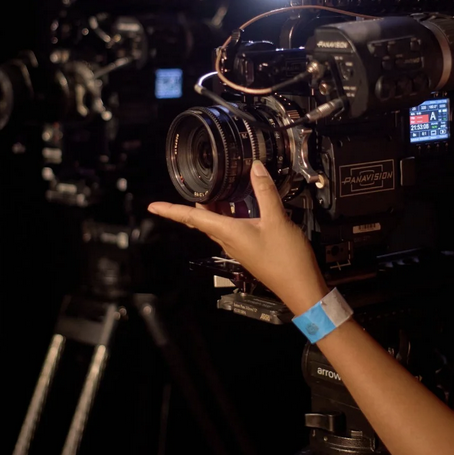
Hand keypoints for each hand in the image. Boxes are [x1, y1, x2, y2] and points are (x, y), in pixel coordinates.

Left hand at [148, 160, 328, 313]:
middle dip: (196, 203)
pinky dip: (233, 212)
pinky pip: (234, 227)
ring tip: (219, 186)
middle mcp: (228, 240)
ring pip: (219, 222)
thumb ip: (265, 192)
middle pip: (203, 219)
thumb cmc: (286, 258)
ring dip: (217, 206)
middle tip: (194, 184)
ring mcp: (239, 246)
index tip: (152, 206)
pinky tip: (244, 202)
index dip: (171, 211)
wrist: (300, 287)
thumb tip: (254, 167)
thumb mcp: (277, 220)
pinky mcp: (251, 248)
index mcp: (228, 232)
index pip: (192, 219)